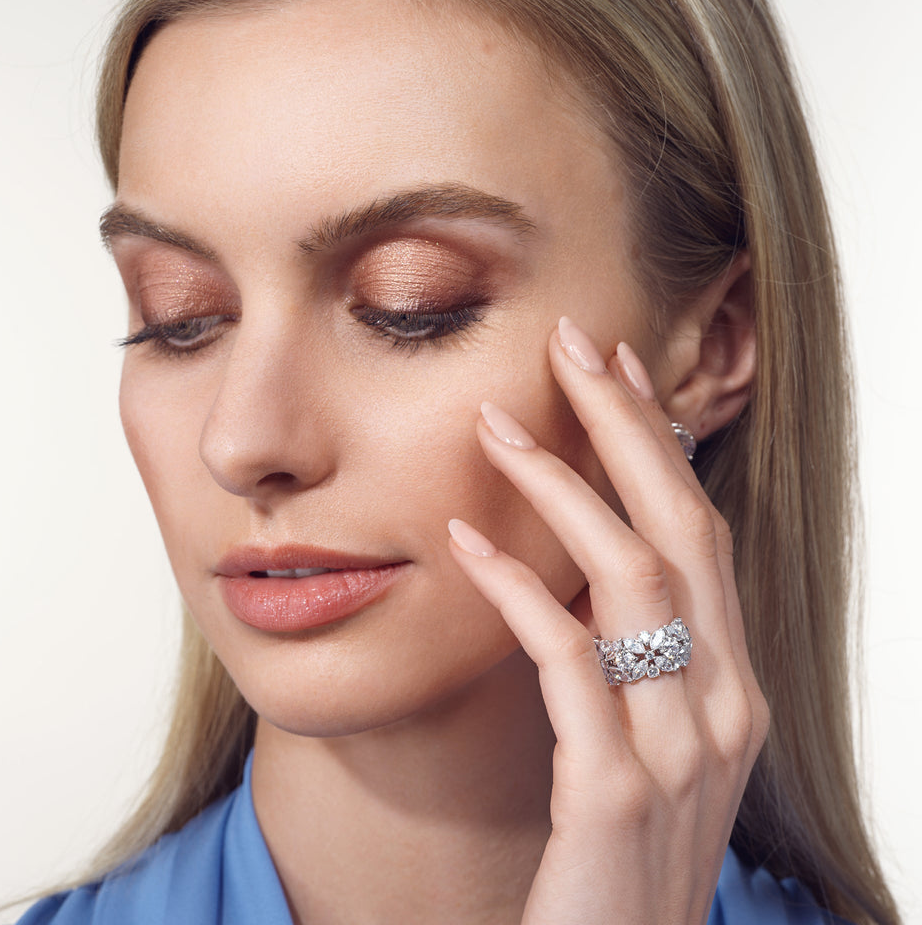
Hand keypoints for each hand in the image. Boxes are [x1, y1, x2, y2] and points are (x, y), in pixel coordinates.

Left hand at [447, 316, 768, 924]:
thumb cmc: (615, 851)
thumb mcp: (643, 741)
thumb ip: (627, 658)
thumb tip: (572, 562)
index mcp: (731, 687)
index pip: (703, 533)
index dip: (662, 445)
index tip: (617, 369)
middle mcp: (725, 706)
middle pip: (683, 528)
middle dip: (627, 426)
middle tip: (573, 344)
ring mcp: (680, 748)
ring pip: (633, 576)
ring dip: (563, 485)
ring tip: (495, 423)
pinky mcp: (616, 792)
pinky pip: (568, 660)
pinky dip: (518, 589)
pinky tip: (465, 543)